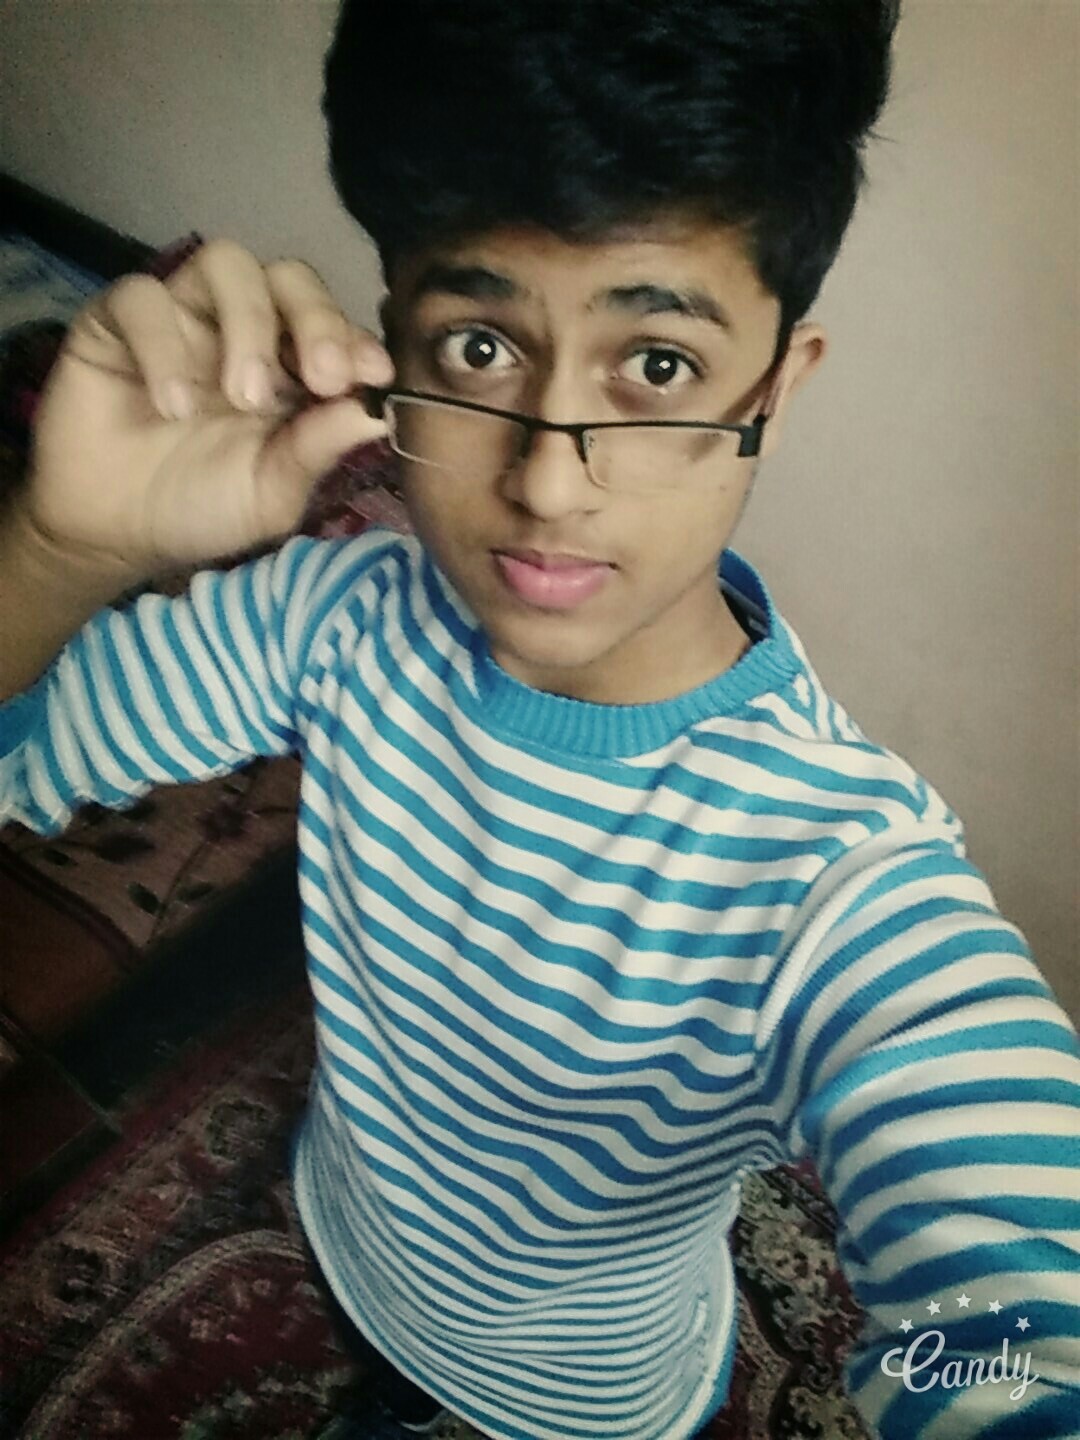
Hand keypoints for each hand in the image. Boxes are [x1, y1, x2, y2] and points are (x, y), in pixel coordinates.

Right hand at [22, 239, 392, 581]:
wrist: (119, 532)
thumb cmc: (204, 508)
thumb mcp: (272, 493)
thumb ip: (317, 449)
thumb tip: (376, 413)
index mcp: (291, 367)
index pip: (333, 325)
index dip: (355, 339)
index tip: (374, 374)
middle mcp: (242, 328)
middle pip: (290, 277)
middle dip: (317, 319)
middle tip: (322, 376)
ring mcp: (183, 316)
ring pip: (225, 263)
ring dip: (248, 322)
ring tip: (244, 396)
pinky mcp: (119, 320)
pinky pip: (143, 298)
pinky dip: (163, 346)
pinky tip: (172, 406)